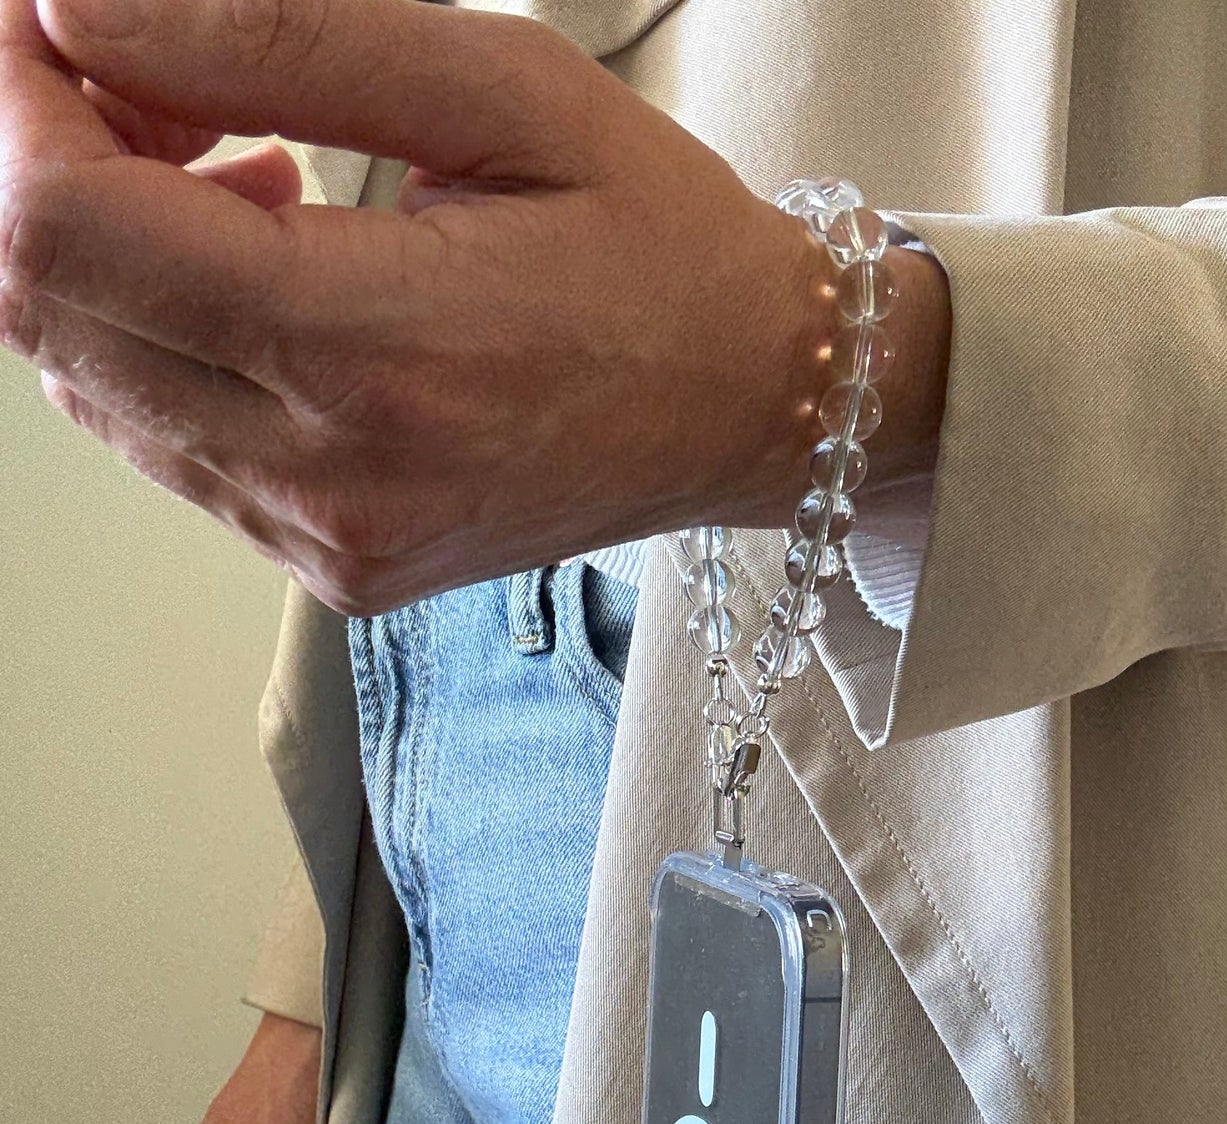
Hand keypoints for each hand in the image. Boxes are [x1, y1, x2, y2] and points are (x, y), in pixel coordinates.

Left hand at [0, 0, 951, 614]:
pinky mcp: (334, 565)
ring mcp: (327, 539)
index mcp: (379, 349)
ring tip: (240, 178)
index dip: (10, 102)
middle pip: (48, 310)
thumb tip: (77, 11)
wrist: (752, 409)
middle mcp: (334, 475)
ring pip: (91, 383)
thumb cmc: (664, 251)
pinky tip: (268, 283)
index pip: (63, 229)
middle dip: (48, 162)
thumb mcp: (504, 91)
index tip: (51, 22)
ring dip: (109, 255)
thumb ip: (282, 40)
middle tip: (150, 81)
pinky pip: (170, 446)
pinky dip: (168, 341)